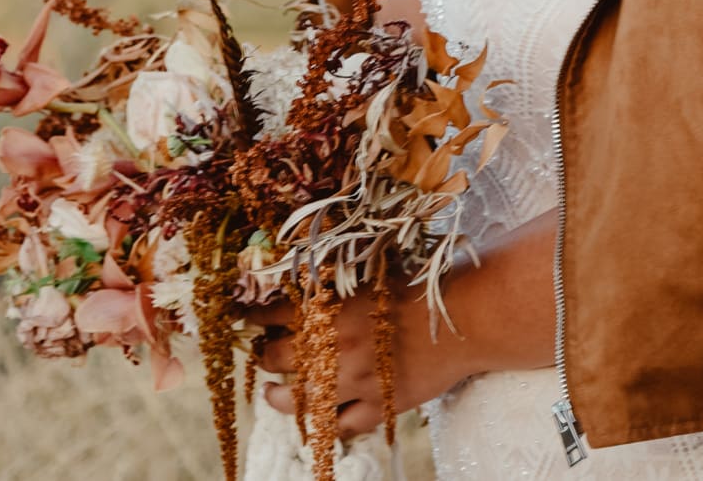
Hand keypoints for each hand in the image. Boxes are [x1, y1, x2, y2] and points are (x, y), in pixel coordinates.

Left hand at [239, 286, 478, 436]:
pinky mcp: (379, 404)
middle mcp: (331, 346)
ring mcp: (354, 380)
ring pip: (300, 400)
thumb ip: (331, 282)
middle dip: (264, 356)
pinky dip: (326, 427)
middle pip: (277, 358)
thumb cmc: (417, 288)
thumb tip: (300, 279)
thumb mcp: (365, 275)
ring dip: (279, 399)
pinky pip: (342, 426)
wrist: (460, 318)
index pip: (269, 313)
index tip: (243, 318)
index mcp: (325, 308)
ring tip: (272, 394)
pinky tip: (316, 423)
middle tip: (264, 355)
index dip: (251, 316)